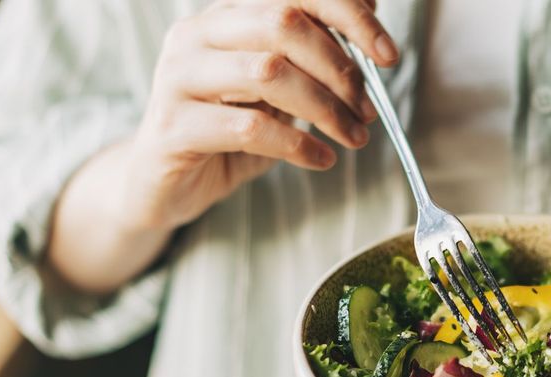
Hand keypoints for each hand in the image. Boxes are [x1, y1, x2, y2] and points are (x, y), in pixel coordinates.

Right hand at [121, 0, 395, 233]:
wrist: (162, 185)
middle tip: (367, 108)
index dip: (347, 15)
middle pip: (283, 23)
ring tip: (352, 136)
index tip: (387, 54)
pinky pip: (248, 128)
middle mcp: (196, 35)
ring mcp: (178, 77)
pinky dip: (298, 144)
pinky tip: (321, 158)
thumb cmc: (228, 134)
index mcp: (225, 17)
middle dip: (340, 67)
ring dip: (325, 108)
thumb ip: (312, 61)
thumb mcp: (278, 93)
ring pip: (268, 72)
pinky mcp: (173, 126)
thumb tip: (371, 30)